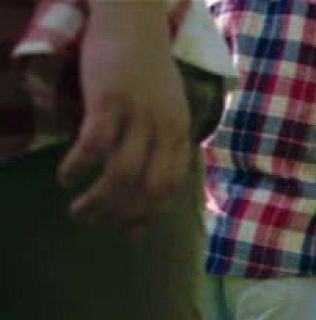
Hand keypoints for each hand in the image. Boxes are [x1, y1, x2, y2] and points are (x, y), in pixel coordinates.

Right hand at [59, 3, 190, 232]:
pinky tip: (65, 177)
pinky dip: (79, 167)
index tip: (128, 232)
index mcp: (180, 133)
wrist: (133, 20)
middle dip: (120, 214)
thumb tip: (149, 180)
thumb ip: (160, 140)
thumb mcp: (165, 107)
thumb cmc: (145, 67)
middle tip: (94, 223)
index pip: (170, 187)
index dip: (148, 213)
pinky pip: (94, 144)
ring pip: (121, 174)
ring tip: (77, 211)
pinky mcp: (109, 100)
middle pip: (146, 188)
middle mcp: (164, 129)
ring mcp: (138, 115)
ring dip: (98, 200)